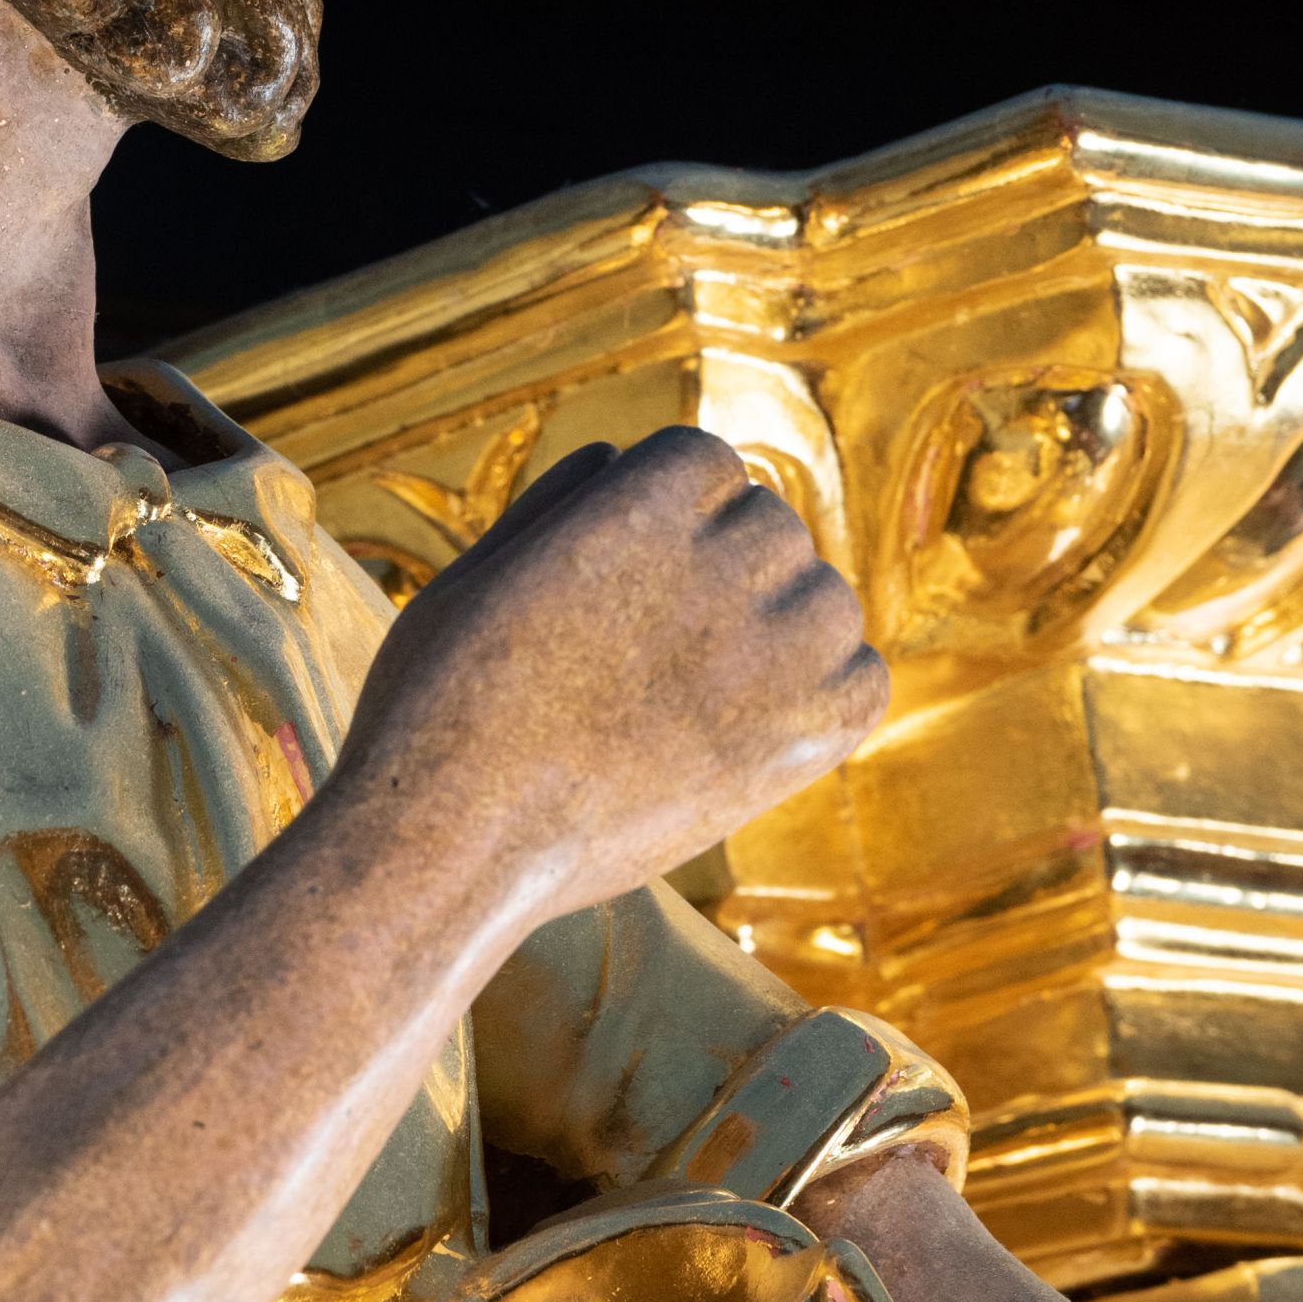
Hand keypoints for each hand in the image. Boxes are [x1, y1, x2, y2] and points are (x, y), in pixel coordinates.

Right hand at [336, 428, 886, 953]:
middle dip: (725, 574)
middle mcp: (719, 562)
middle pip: (771, 528)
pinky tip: (754, 730)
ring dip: (781, 635)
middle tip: (654, 651)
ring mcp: (770, 652)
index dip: (670, 516)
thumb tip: (613, 460)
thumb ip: (554, 506)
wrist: (455, 841)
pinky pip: (862, 682)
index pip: (706, 462)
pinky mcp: (800, 738)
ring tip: (698, 696)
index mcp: (639, 501)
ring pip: (826, 603)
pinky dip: (824, 698)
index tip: (634, 576)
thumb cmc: (440, 708)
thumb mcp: (475, 575)